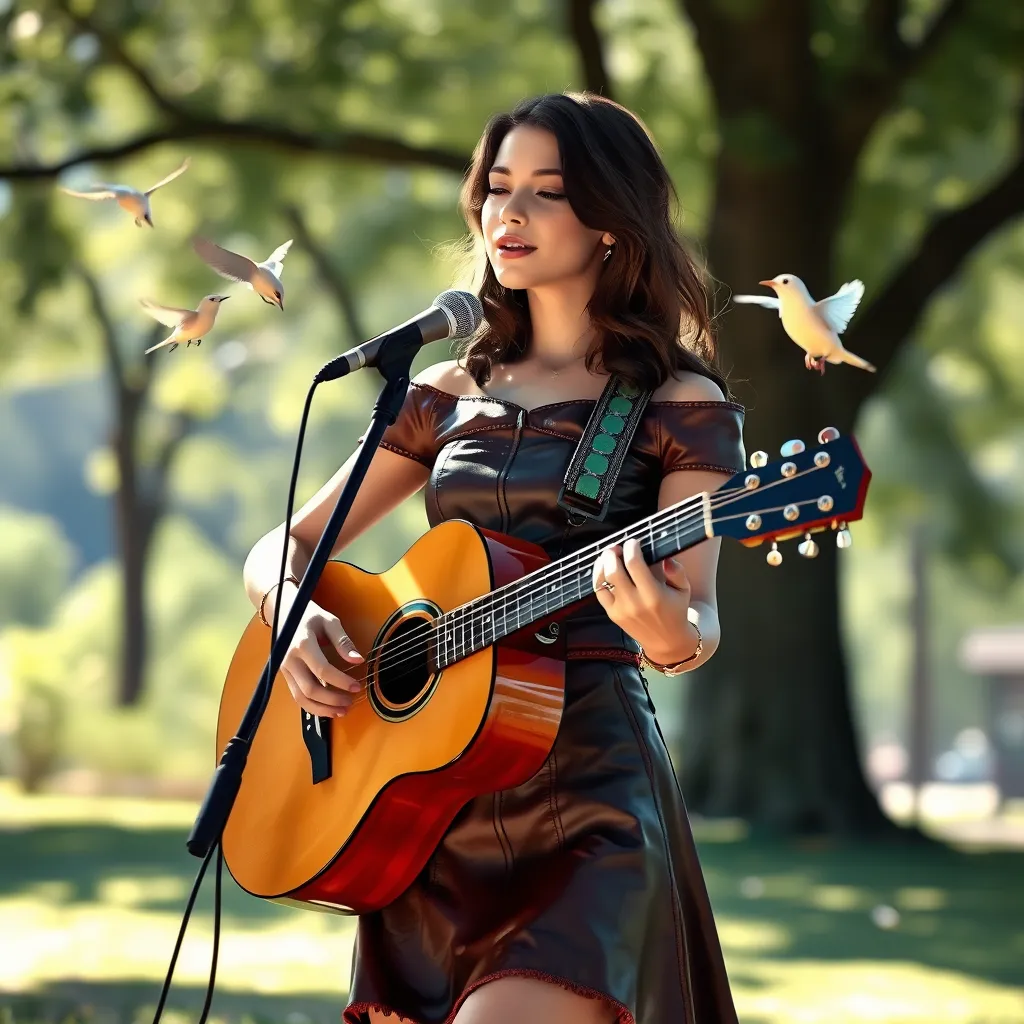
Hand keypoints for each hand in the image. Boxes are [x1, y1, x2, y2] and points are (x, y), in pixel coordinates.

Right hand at [276, 587, 363, 718]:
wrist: (284, 612)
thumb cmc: (310, 616)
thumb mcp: (330, 622)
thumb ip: (343, 642)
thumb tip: (358, 660)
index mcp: (302, 644)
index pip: (322, 670)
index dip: (340, 681)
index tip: (356, 686)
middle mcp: (290, 660)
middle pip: (309, 689)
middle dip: (331, 700)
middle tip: (350, 702)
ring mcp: (285, 669)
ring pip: (301, 698)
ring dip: (321, 709)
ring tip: (341, 711)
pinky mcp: (285, 675)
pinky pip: (297, 696)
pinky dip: (312, 706)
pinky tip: (327, 709)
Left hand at [592, 538, 696, 660]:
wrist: (666, 641)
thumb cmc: (675, 611)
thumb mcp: (683, 590)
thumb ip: (677, 571)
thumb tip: (665, 559)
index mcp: (654, 595)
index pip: (635, 564)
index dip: (631, 548)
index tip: (633, 542)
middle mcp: (635, 603)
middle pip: (614, 570)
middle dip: (612, 553)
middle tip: (617, 547)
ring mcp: (621, 610)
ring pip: (603, 581)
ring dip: (602, 563)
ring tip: (608, 556)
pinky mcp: (613, 614)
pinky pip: (599, 592)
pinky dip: (598, 578)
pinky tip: (603, 569)